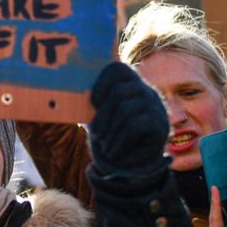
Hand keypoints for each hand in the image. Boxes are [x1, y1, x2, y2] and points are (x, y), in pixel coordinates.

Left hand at [90, 61, 169, 177]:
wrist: (137, 157)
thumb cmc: (113, 131)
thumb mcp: (102, 116)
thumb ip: (91, 105)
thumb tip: (66, 99)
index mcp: (129, 81)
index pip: (117, 68)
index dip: (101, 83)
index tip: (92, 103)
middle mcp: (144, 89)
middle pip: (118, 92)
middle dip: (102, 115)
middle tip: (95, 133)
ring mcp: (154, 106)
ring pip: (125, 111)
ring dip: (110, 132)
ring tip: (104, 146)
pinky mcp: (160, 124)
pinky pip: (134, 126)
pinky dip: (119, 142)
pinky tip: (112, 152)